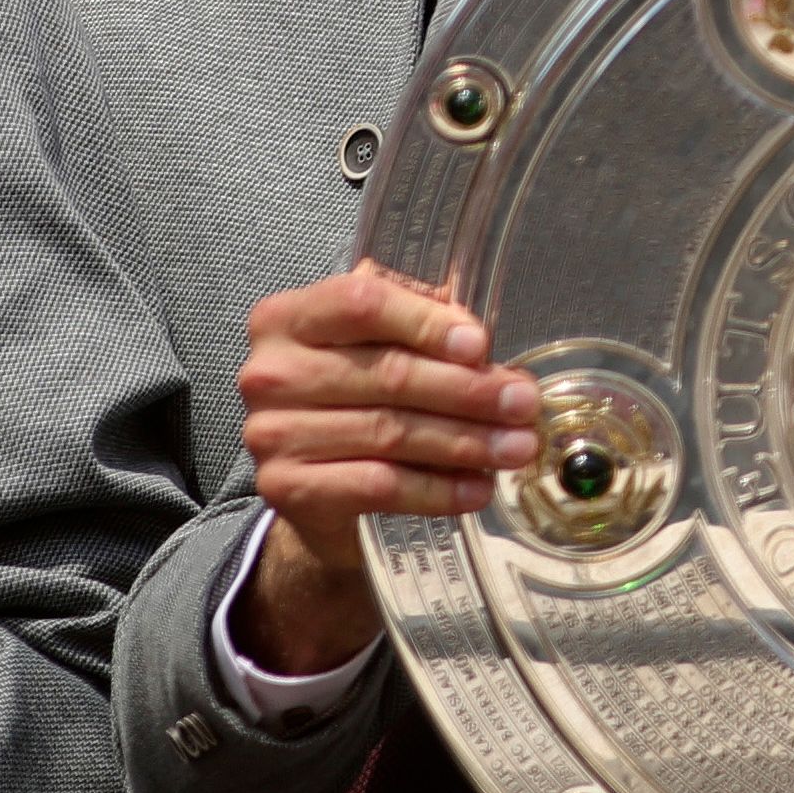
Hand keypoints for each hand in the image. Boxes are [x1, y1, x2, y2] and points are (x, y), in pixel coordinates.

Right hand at [231, 263, 534, 673]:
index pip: (360, 303)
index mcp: (287, 318)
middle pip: (386, 374)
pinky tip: (476, 488)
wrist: (312, 486)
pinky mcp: (287, 488)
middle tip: (523, 404)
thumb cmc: (353, 399)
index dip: (426, 323)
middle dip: (468, 391)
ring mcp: (272, 433)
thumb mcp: (375, 347)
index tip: (481, 345)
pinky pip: (378, 486)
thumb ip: (418, 326)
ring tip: (517, 448)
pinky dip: (437, 490)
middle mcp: (270, 372)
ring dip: (465, 441)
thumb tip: (479, 345)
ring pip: (389, 432)